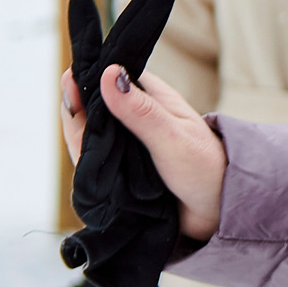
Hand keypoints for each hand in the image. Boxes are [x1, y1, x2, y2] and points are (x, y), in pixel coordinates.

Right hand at [59, 64, 225, 240]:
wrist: (219, 213)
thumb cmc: (206, 168)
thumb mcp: (172, 136)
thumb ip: (140, 110)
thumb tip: (110, 73)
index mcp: (150, 100)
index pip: (111, 81)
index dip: (87, 81)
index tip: (68, 82)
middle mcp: (134, 121)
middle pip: (92, 113)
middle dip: (76, 114)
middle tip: (68, 107)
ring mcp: (126, 149)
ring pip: (90, 142)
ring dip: (79, 141)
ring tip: (75, 139)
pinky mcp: (120, 174)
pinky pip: (94, 169)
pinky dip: (86, 168)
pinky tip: (80, 169)